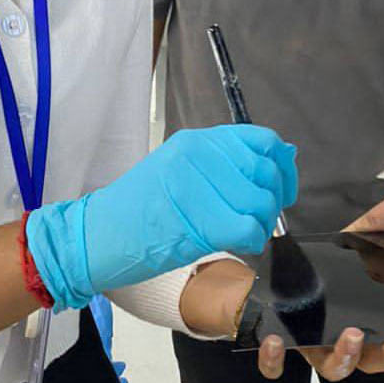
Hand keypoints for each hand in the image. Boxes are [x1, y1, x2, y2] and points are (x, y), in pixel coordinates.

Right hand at [26, 126, 297, 310]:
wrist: (99, 234)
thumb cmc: (141, 207)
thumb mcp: (181, 169)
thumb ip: (227, 162)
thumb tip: (284, 156)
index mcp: (196, 140)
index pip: (262, 139)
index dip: (282, 164)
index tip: (282, 187)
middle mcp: (199, 155)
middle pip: (265, 172)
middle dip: (274, 199)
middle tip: (260, 218)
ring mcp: (198, 186)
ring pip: (262, 203)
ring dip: (262, 223)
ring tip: (244, 231)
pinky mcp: (198, 221)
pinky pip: (250, 230)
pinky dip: (252, 241)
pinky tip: (235, 243)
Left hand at [182, 191, 383, 381]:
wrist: (265, 279)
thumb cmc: (314, 272)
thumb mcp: (343, 247)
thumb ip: (374, 225)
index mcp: (354, 322)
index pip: (383, 348)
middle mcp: (333, 342)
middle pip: (360, 363)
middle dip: (370, 355)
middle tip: (364, 334)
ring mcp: (305, 346)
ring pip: (326, 368)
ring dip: (338, 358)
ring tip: (344, 335)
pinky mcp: (274, 346)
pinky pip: (274, 365)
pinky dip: (275, 358)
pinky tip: (275, 340)